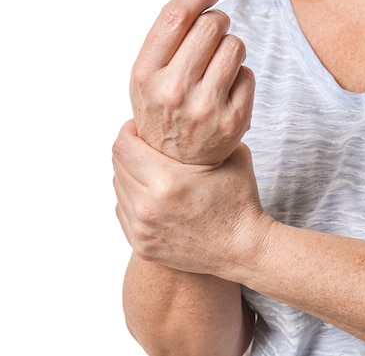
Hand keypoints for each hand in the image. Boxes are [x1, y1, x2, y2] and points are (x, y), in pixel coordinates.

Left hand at [112, 120, 272, 277]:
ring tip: (152, 170)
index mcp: (167, 181)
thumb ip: (206, 135)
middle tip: (147, 146)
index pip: (124, 146)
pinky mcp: (142, 246)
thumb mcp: (232, 155)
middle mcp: (148, 206)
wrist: (244, 249)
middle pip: (117, 165)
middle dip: (130, 150)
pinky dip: (133, 199)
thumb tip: (186, 118)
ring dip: (131, 174)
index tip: (140, 127)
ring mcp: (142, 229)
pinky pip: (123, 211)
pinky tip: (154, 195)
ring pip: (118, 188)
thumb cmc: (240, 201)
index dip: (129, 131)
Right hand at [130, 0, 254, 166]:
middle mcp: (173, 91)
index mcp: (146, 75)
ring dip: (231, 48)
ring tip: (219, 64)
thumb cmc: (163, 110)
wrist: (178, 165)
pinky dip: (241, 76)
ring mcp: (205, 108)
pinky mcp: (233, 120)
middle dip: (218, 21)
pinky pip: (248, 74)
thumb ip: (167, 32)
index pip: (176, 17)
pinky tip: (227, 90)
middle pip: (211, 26)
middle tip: (216, 32)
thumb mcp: (151, 73)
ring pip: (234, 46)